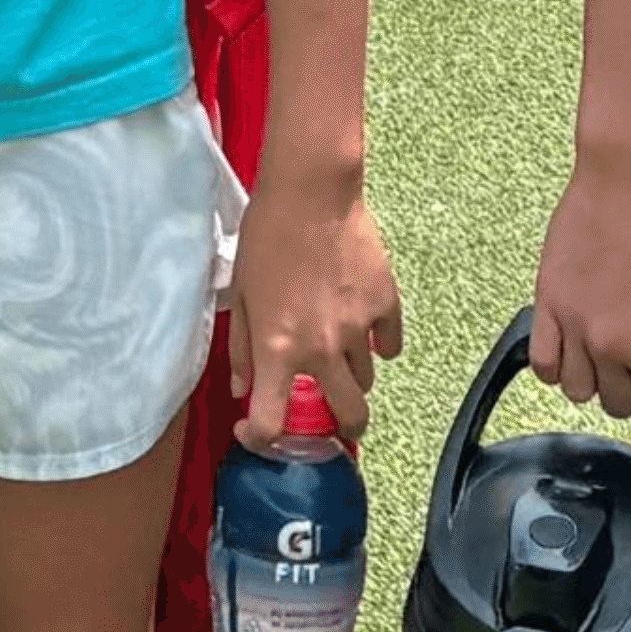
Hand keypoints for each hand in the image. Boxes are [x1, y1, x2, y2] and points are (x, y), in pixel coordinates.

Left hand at [232, 169, 404, 446]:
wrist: (311, 193)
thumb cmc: (267, 238)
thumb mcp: (241, 294)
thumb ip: (241, 348)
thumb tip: (242, 387)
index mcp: (278, 349)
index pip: (272, 423)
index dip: (261, 438)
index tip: (257, 431)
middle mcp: (322, 349)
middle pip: (348, 417)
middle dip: (345, 429)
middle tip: (338, 421)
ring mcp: (359, 329)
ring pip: (367, 379)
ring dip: (353, 375)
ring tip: (341, 352)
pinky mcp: (386, 305)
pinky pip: (389, 343)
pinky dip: (379, 342)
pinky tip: (365, 326)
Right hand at [530, 147, 630, 429]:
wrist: (629, 180)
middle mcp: (610, 347)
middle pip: (617, 406)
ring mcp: (574, 327)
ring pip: (578, 391)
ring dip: (596, 381)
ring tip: (608, 356)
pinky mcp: (547, 304)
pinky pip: (542, 364)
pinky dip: (557, 367)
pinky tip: (573, 350)